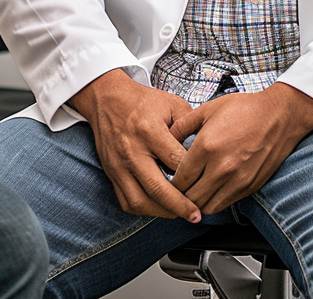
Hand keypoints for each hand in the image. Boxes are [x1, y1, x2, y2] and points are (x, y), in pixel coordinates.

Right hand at [69, 69, 201, 221]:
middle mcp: (132, 151)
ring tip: (178, 213)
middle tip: (196, 215)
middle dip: (180, 206)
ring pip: (140, 201)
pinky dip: (143, 209)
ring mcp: (119, 164)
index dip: (194, 175)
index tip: (206, 183)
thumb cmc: (141, 101)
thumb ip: (190, 125)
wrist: (106, 98)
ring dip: (161, 212)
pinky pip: (126, 201)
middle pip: (158, 188)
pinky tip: (157, 207)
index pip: (175, 162)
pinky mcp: (111, 172)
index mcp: (149, 131)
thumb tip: (206, 148)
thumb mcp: (171, 103)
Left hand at [169, 84, 312, 213]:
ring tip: (191, 193)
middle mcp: (221, 168)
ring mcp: (237, 180)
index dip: (169, 182)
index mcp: (207, 147)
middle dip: (179, 196)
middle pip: (191, 198)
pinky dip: (214, 202)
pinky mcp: (250, 187)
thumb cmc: (243, 109)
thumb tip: (167, 137)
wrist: (278, 116)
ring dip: (196, 203)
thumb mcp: (207, 109)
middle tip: (174, 191)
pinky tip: (209, 191)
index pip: (180, 178)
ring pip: (208, 207)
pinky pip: (226, 204)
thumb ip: (183, 125)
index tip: (165, 180)